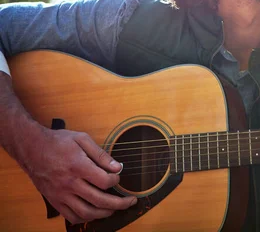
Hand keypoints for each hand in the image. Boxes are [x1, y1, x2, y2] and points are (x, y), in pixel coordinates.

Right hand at [20, 126, 136, 224]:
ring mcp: (61, 194)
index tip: (118, 177)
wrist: (31, 148)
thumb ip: (101, 154)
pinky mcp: (54, 200)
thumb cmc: (57, 141)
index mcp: (78, 166)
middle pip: (99, 200)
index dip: (116, 181)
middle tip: (130, 201)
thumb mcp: (82, 139)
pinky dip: (85, 218)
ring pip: (86, 212)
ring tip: (114, 209)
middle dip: (119, 203)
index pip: (104, 181)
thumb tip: (118, 167)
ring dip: (104, 214)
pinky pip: (71, 216)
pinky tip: (94, 212)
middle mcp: (69, 183)